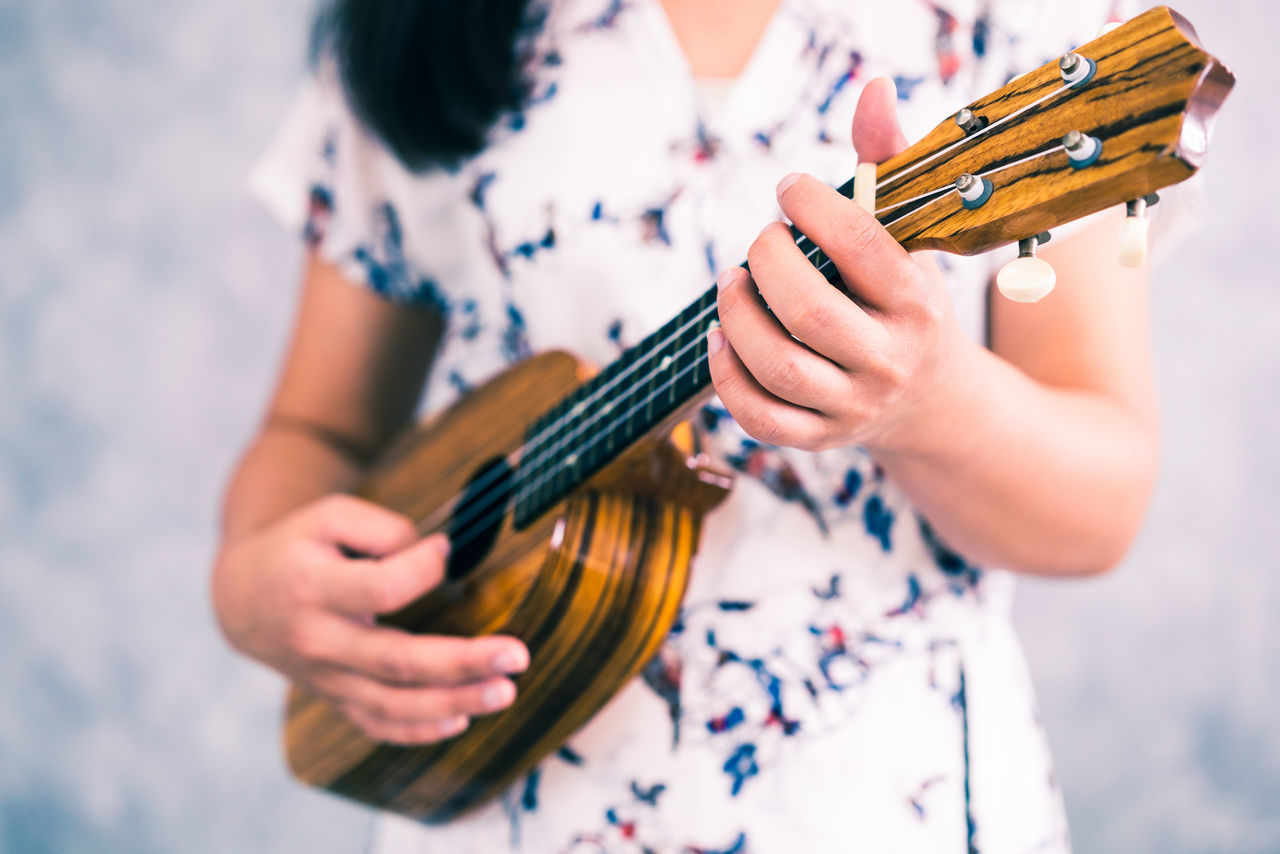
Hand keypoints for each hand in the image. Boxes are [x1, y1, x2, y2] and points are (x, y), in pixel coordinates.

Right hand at [211, 494, 529, 744]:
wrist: (242, 598)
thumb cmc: (298, 547)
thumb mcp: (328, 516)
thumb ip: (381, 527)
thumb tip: (435, 554)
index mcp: (312, 587)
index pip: (379, 588)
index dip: (422, 568)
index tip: (448, 548)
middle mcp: (319, 641)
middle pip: (396, 660)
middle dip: (462, 662)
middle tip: (517, 655)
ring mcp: (327, 678)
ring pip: (392, 704)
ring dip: (454, 702)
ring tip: (505, 692)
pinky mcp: (335, 698)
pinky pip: (377, 725)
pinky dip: (419, 731)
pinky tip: (461, 720)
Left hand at [707, 77, 970, 454]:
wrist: (930, 403)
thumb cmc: (906, 303)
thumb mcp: (912, 240)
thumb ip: (887, 167)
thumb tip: (871, 90)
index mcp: (917, 304)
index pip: (860, 246)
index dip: (811, 206)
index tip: (788, 189)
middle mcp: (888, 361)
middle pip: (808, 311)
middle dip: (766, 261)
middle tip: (760, 240)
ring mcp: (851, 407)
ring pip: (777, 367)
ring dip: (737, 316)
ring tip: (731, 282)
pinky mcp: (818, 439)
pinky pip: (759, 417)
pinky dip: (725, 375)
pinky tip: (719, 336)